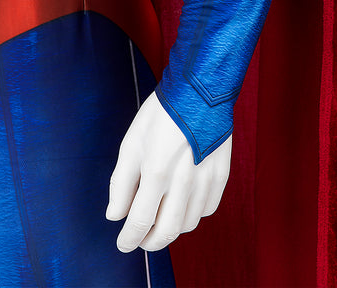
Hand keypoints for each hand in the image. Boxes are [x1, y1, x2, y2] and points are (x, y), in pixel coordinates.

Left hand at [105, 91, 231, 251]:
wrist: (198, 92)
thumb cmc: (161, 114)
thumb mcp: (132, 143)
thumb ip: (121, 182)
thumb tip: (115, 215)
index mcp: (156, 171)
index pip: (140, 221)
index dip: (129, 239)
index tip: (123, 243)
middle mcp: (184, 181)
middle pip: (168, 231)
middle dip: (150, 243)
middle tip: (141, 239)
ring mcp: (206, 178)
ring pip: (189, 223)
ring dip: (171, 228)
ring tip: (161, 218)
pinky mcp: (222, 174)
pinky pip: (208, 208)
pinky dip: (193, 214)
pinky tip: (183, 202)